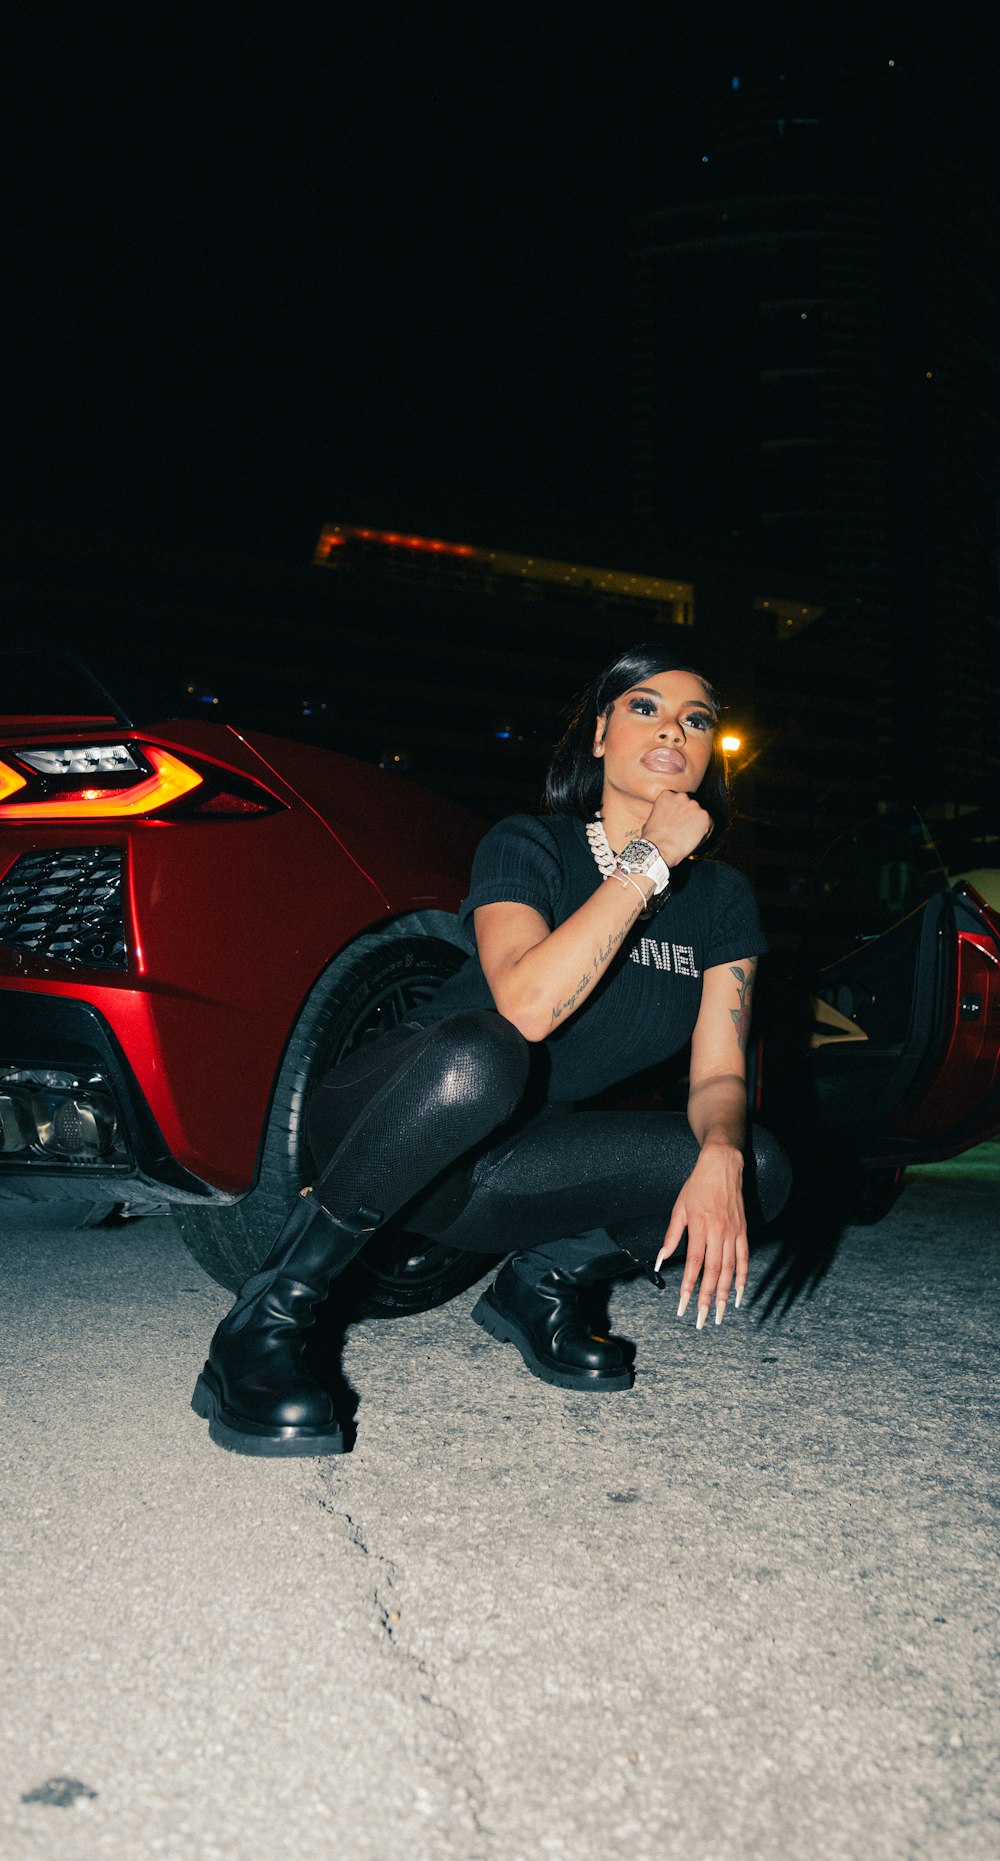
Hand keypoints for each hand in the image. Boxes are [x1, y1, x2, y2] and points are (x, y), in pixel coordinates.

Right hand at [641, 789, 713, 866]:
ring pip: (701, 814)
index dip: (679, 813)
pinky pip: (710, 823)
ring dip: (697, 824)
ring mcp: (694, 805)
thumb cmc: (652, 838)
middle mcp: (682, 796)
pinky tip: (694, 839)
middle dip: (689, 816)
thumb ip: (662, 812)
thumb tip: (665, 817)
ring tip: (688, 837)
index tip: (677, 822)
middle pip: (691, 805)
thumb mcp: (651, 818)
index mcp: (667, 794)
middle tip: (683, 830)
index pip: (679, 801)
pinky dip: (705, 832)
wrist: (659, 848)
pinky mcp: (705, 816)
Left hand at [656, 1145, 747, 1325]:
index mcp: (699, 1226)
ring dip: (725, 1295)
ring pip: (730, 1270)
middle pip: (713, 1272)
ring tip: (721, 1314)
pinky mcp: (743, 1231)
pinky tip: (739, 1295)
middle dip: (708, 1299)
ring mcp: (733, 1232)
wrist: (722, 1165)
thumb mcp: (679, 1208)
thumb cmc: (697, 1186)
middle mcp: (718, 1232)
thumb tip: (661, 1260)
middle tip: (703, 1320)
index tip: (682, 1305)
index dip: (689, 1287)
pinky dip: (743, 1278)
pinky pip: (744, 1259)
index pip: (694, 1264)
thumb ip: (671, 1236)